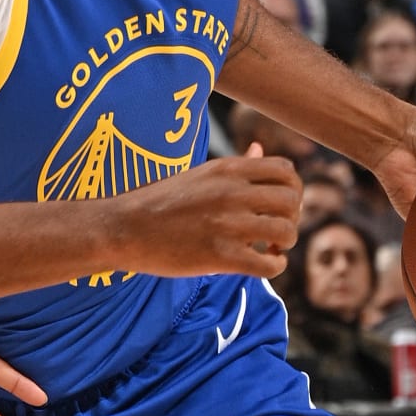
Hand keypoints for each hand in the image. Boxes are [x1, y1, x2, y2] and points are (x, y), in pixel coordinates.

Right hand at [108, 154, 301, 279]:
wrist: (123, 228)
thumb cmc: (160, 202)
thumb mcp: (199, 174)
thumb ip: (236, 165)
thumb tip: (260, 148)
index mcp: (228, 169)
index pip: (286, 172)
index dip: (291, 191)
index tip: (277, 207)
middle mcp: (232, 193)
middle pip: (292, 202)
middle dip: (291, 219)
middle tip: (274, 231)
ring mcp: (227, 224)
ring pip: (286, 232)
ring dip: (284, 244)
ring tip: (269, 249)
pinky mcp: (220, 256)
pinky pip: (270, 265)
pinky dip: (274, 267)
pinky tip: (262, 265)